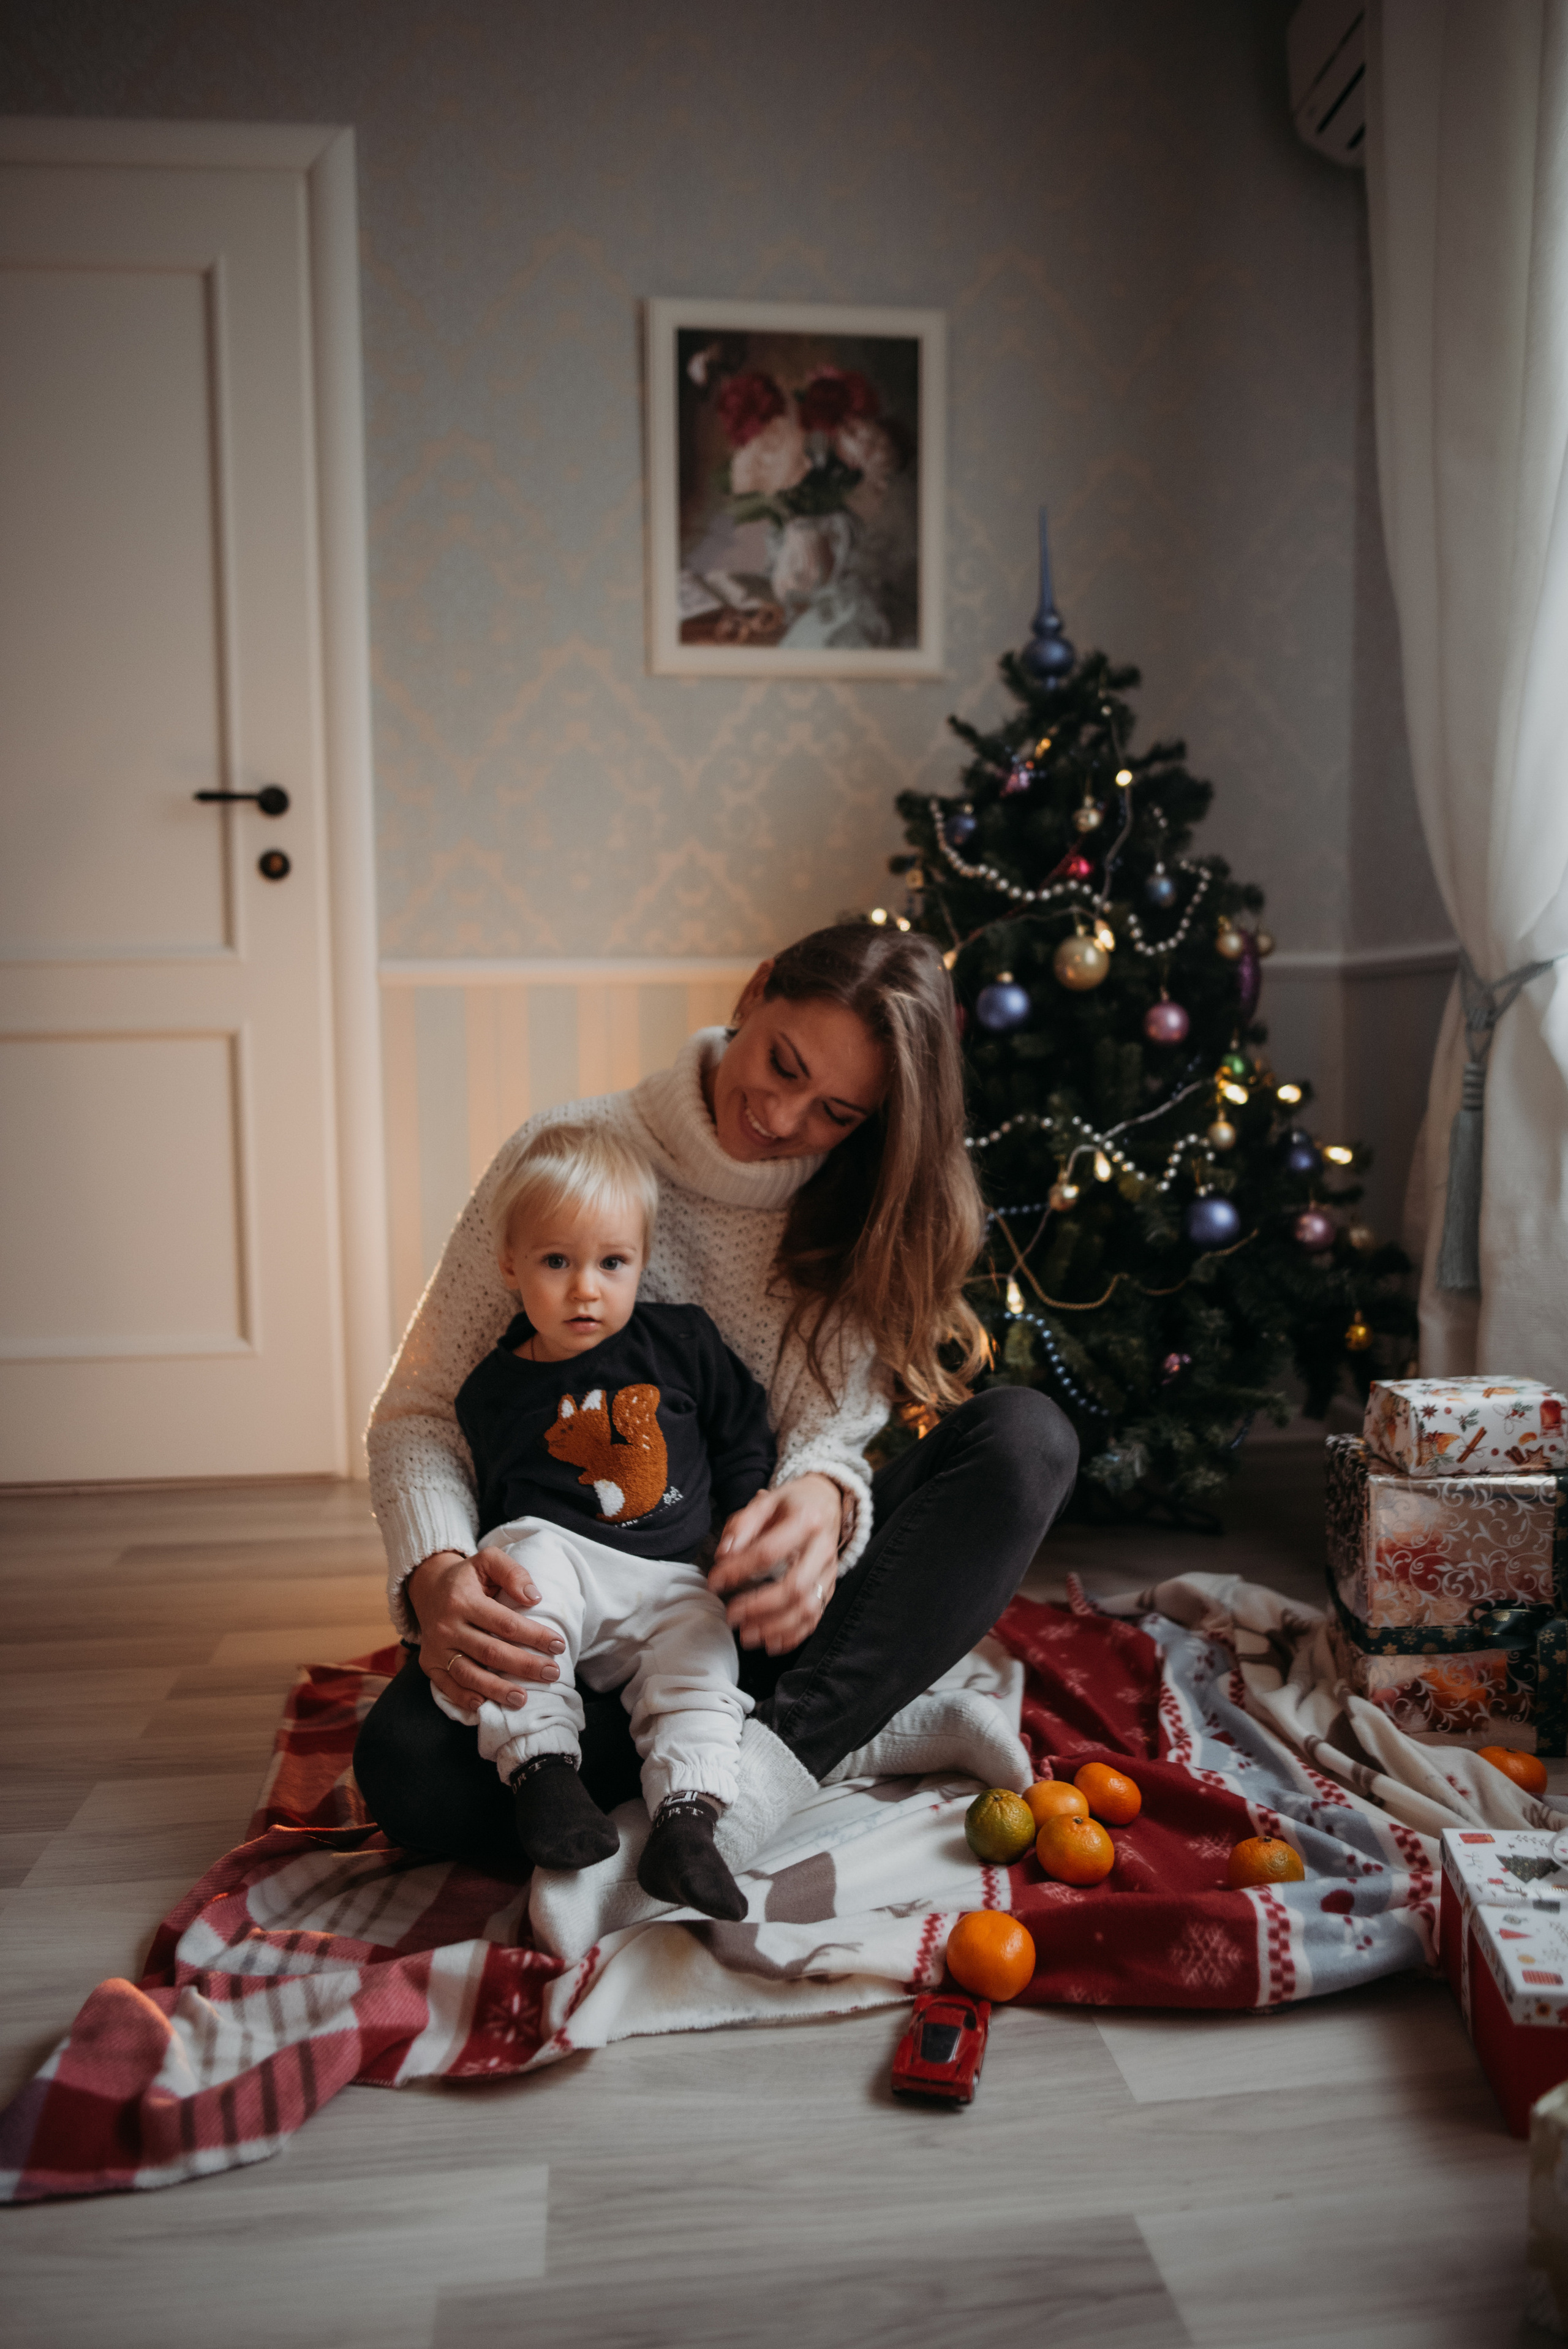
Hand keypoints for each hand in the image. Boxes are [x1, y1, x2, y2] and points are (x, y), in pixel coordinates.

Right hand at [406, 1546, 564, 1710]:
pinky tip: (483, 1705)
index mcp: (463, 1600)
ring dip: (497, 1689)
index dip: (534, 1636)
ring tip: (523, 1698)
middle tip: (552, 1674)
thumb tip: (533, 1597)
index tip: (558, 1645)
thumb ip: (512, 1572)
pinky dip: (463, 1698)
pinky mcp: (428, 1663)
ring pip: (468, 1674)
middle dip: (524, 1666)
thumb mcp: (488, 1561)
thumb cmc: (467, 1577)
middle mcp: (447, 1626)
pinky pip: (446, 1686)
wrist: (428, 1588)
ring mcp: (436, 1647)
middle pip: (491, 1652)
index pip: (505, 1623)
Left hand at [709, 1474, 842, 1654]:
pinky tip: (771, 1643)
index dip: (738, 1570)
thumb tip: (724, 1555)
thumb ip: (742, 1525)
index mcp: (806, 1520)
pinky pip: (816, 1618)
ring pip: (808, 1609)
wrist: (826, 1502)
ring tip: (747, 1634)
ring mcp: (830, 1572)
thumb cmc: (790, 1504)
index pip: (769, 1552)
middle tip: (731, 1615)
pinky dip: (793, 1635)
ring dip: (776, 1627)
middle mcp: (823, 1548)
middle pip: (795, 1587)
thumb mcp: (765, 1502)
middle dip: (759, 1607)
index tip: (715, 1582)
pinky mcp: (829, 1587)